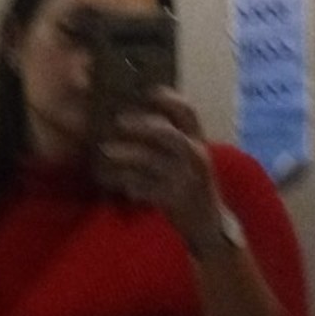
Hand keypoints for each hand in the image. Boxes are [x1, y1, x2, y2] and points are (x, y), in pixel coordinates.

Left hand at [96, 87, 223, 250]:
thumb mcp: (188, 159)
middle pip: (168, 134)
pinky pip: (146, 187)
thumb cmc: (191, 185)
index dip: (169, 99)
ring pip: (152, 160)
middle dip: (141, 125)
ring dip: (126, 153)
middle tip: (118, 121)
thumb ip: (170, 140)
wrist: (209, 224)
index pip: (188, 112)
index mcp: (198, 142)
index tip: (147, 91)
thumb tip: (136, 118)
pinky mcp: (175, 200)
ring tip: (105, 151)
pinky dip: (127, 182)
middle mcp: (195, 156)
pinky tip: (112, 180)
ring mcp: (185, 179)